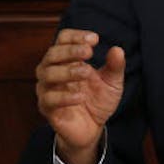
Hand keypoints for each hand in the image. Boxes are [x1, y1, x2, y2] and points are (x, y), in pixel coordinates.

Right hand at [34, 29, 124, 163]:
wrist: (93, 128)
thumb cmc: (99, 99)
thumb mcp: (113, 82)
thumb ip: (115, 66)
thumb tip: (117, 49)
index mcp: (68, 60)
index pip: (63, 39)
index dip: (75, 36)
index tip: (94, 39)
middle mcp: (54, 71)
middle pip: (52, 53)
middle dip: (70, 50)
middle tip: (89, 52)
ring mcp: (48, 89)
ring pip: (47, 74)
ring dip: (67, 71)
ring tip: (86, 73)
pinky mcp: (47, 108)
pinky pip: (48, 99)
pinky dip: (64, 96)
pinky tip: (80, 96)